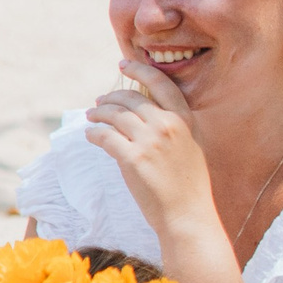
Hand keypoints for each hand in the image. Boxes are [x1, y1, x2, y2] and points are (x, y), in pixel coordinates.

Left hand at [83, 60, 221, 247]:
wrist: (187, 216)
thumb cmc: (189, 188)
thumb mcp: (191, 147)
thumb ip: (175, 127)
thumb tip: (148, 116)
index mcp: (184, 119)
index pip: (159, 82)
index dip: (139, 70)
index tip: (123, 65)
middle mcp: (167, 124)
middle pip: (131, 99)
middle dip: (111, 98)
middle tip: (99, 103)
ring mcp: (149, 141)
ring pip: (115, 115)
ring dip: (99, 113)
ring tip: (91, 117)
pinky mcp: (132, 159)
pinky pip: (105, 137)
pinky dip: (94, 133)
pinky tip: (90, 135)